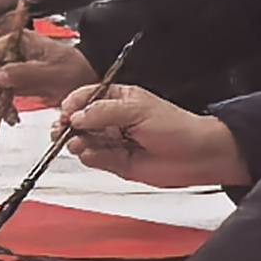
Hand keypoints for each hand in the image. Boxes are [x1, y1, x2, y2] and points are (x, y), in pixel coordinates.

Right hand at [0, 36, 94, 110]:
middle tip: (0, 110)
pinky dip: (2, 104)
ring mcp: (12, 64)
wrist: (89, 77)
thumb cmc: (76, 69)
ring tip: (9, 116)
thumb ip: (25, 73)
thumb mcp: (53, 72)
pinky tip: (12, 115)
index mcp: (17, 41)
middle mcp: (10, 50)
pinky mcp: (15, 78)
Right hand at [64, 87, 243, 192]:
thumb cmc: (177, 127)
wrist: (197, 156)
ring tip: (80, 142)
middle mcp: (112, 120)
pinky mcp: (116, 161)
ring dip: (77, 141)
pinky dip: (89, 156)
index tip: (66, 112)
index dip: (72, 105)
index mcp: (117, 99)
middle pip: (78, 120)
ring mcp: (113, 141)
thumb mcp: (138, 110)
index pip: (84, 98)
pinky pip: (94, 158)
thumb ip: (104, 112)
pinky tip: (90, 153)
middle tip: (64, 129)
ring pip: (83, 140)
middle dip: (68, 125)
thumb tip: (77, 116)